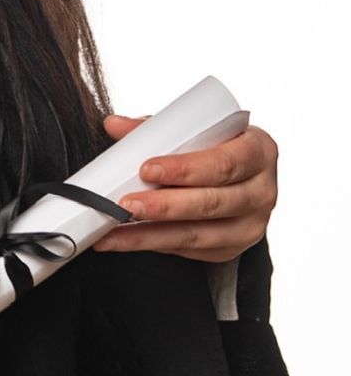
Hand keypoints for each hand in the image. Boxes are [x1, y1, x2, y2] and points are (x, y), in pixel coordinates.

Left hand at [91, 113, 278, 263]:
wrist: (244, 176)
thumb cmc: (217, 147)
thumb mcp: (199, 130)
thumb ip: (157, 128)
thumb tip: (114, 124)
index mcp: (258, 151)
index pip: (223, 163)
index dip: (184, 169)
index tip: (146, 169)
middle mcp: (261, 192)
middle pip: (211, 203)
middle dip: (163, 206)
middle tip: (125, 204)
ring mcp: (250, 225)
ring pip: (198, 235)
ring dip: (150, 234)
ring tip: (114, 230)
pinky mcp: (232, 248)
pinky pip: (190, 250)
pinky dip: (155, 245)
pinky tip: (126, 240)